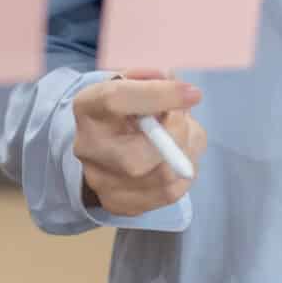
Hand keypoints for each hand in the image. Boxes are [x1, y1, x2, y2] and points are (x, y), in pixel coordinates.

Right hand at [70, 70, 206, 216]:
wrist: (106, 145)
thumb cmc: (127, 108)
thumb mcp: (135, 82)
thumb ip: (154, 79)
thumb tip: (176, 86)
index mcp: (87, 108)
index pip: (115, 100)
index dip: (159, 96)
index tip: (194, 93)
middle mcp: (88, 148)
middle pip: (137, 156)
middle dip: (177, 136)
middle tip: (184, 119)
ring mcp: (101, 180)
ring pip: (162, 176)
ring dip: (186, 152)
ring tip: (182, 135)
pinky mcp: (120, 202)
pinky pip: (169, 193)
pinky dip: (184, 172)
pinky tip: (176, 157)